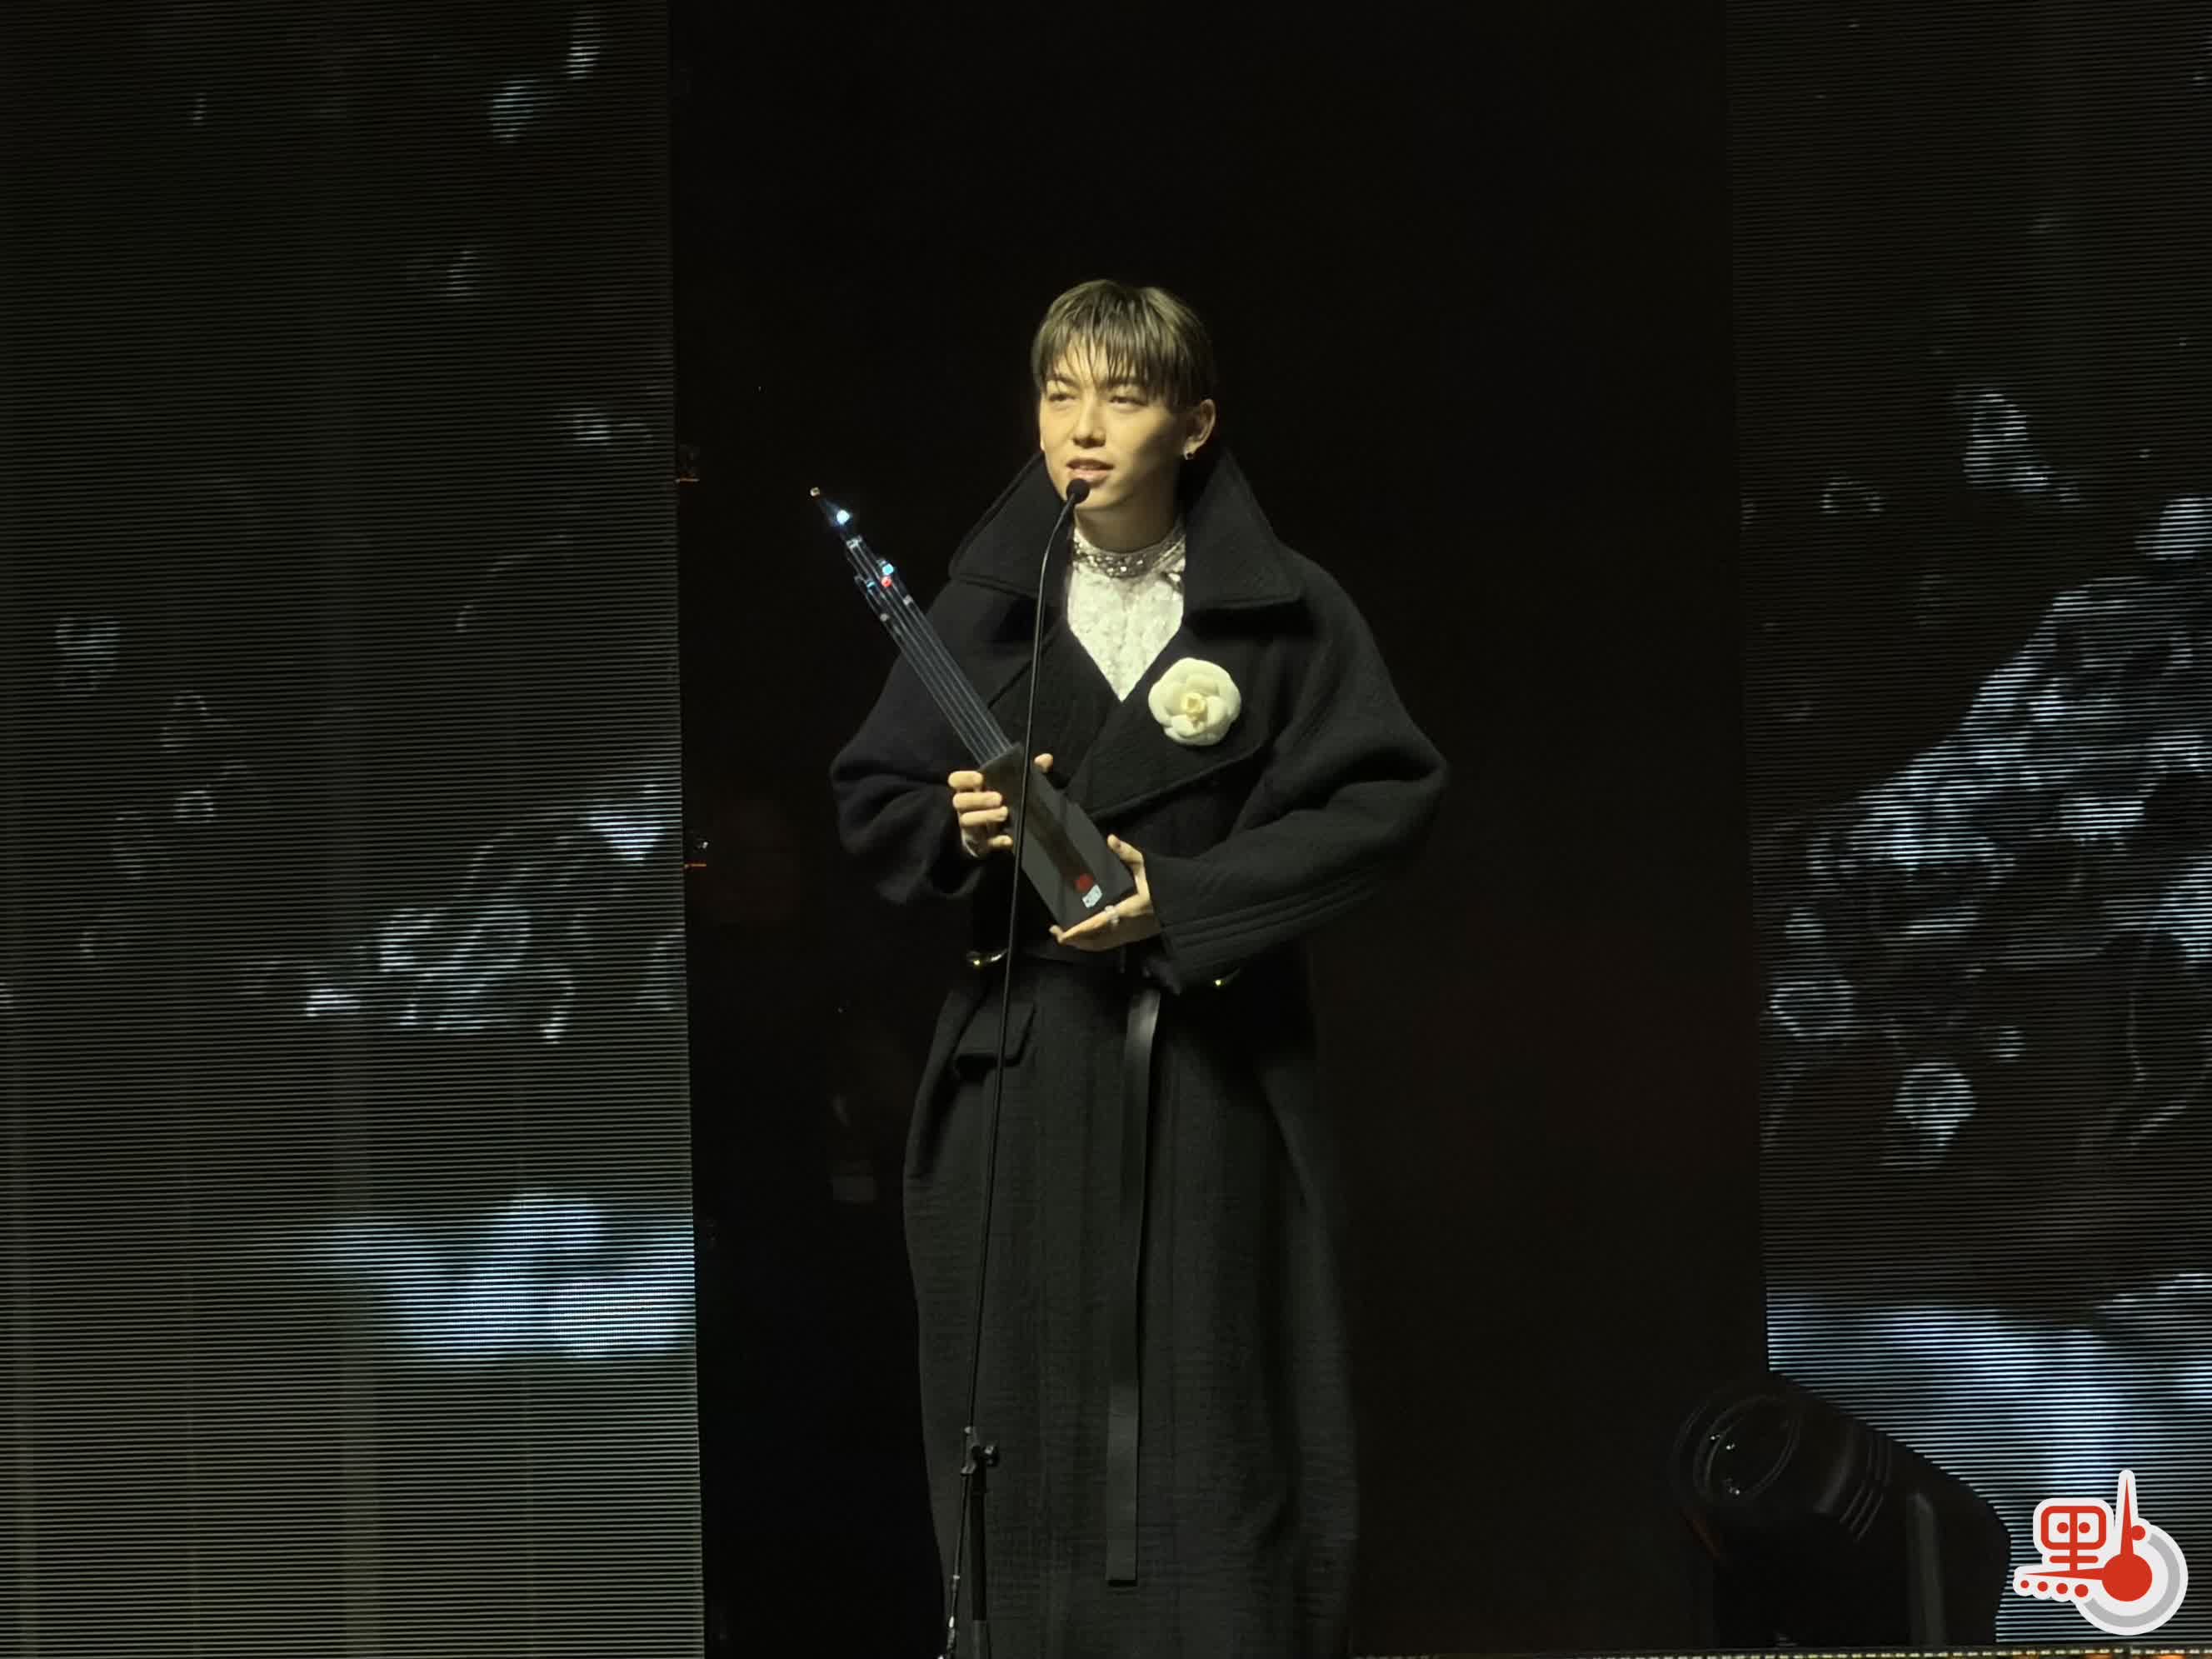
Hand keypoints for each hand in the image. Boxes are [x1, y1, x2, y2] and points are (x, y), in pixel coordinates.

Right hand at [949, 754, 1052, 855]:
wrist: (999, 835)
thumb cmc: (1005, 803)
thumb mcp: (1016, 786)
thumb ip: (1030, 772)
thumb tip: (1046, 759)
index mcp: (971, 790)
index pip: (956, 780)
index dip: (963, 778)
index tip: (980, 778)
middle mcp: (966, 808)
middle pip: (959, 801)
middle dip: (978, 799)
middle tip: (999, 798)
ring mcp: (971, 827)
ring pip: (967, 821)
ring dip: (985, 817)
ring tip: (1005, 813)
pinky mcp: (980, 845)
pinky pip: (984, 844)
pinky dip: (996, 841)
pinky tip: (1009, 839)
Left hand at [1051, 835, 1156, 950]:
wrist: (1187, 902)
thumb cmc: (1167, 885)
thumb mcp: (1148, 867)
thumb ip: (1128, 854)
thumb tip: (1110, 839)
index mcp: (1128, 910)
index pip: (1098, 924)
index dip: (1078, 931)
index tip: (1062, 934)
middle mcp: (1127, 927)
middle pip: (1094, 941)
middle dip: (1073, 938)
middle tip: (1055, 930)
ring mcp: (1130, 935)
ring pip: (1100, 946)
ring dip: (1082, 943)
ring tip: (1065, 934)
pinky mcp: (1133, 937)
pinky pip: (1108, 945)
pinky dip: (1093, 943)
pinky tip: (1084, 936)